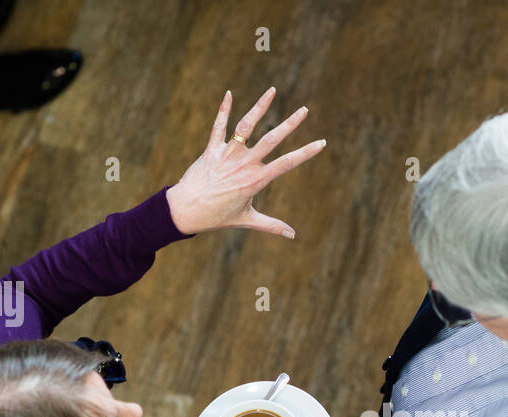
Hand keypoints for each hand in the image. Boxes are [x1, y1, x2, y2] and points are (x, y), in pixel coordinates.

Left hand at [165, 87, 325, 237]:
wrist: (185, 211)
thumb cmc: (217, 217)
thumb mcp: (247, 219)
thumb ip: (271, 225)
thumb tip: (292, 235)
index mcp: (256, 180)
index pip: (287, 163)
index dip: (306, 152)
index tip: (322, 142)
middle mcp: (244, 164)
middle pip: (272, 139)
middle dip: (290, 123)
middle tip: (305, 110)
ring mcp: (227, 154)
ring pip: (246, 125)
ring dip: (260, 107)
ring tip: (272, 91)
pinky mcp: (211, 149)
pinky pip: (219, 126)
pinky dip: (224, 109)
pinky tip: (229, 93)